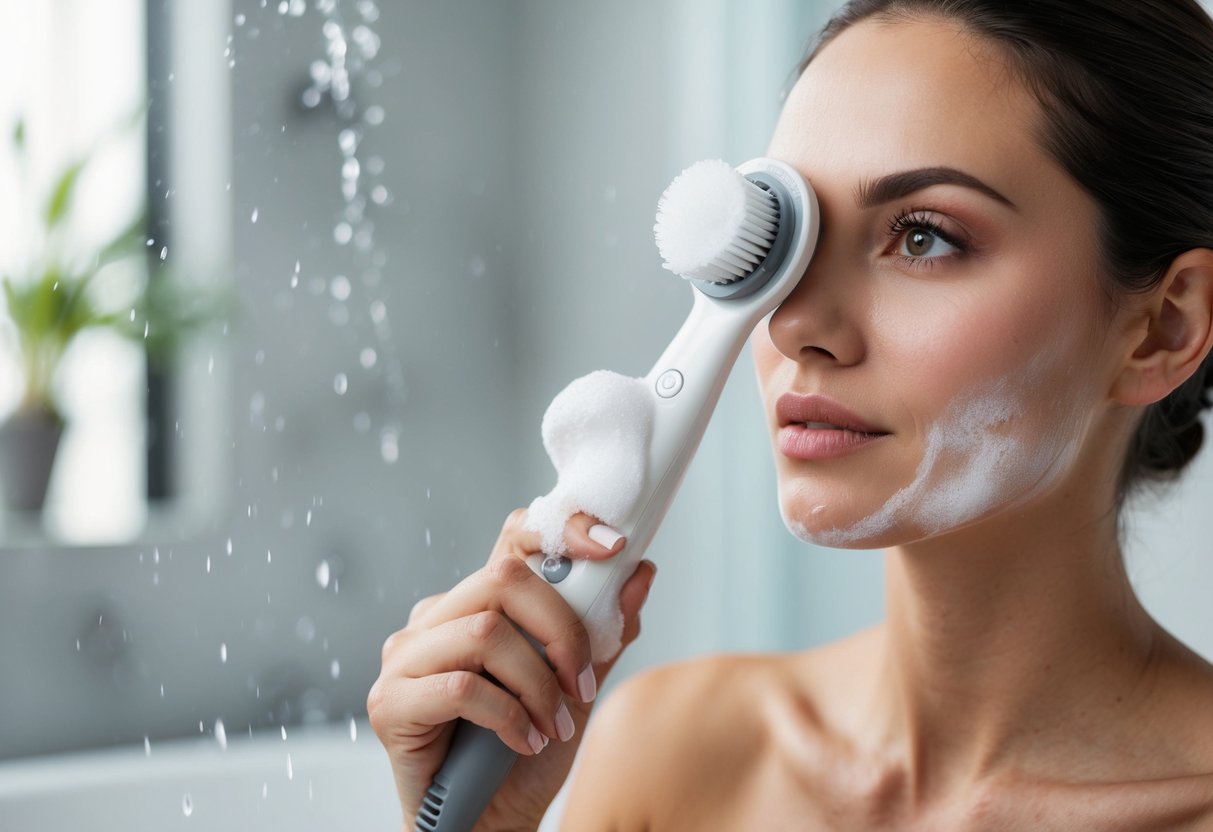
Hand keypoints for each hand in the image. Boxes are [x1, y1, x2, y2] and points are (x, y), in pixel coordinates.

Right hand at [368, 509, 656, 829]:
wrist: (488, 824)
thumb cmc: (524, 757)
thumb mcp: (576, 690)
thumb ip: (603, 634)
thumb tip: (640, 573)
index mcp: (476, 605)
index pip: (513, 541)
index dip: (562, 531)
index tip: (614, 548)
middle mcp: (435, 619)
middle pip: (504, 580)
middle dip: (562, 631)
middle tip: (582, 682)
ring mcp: (405, 657)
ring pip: (485, 633)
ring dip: (537, 685)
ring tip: (554, 725)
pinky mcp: (389, 701)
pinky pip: (460, 687)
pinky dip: (507, 717)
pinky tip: (524, 741)